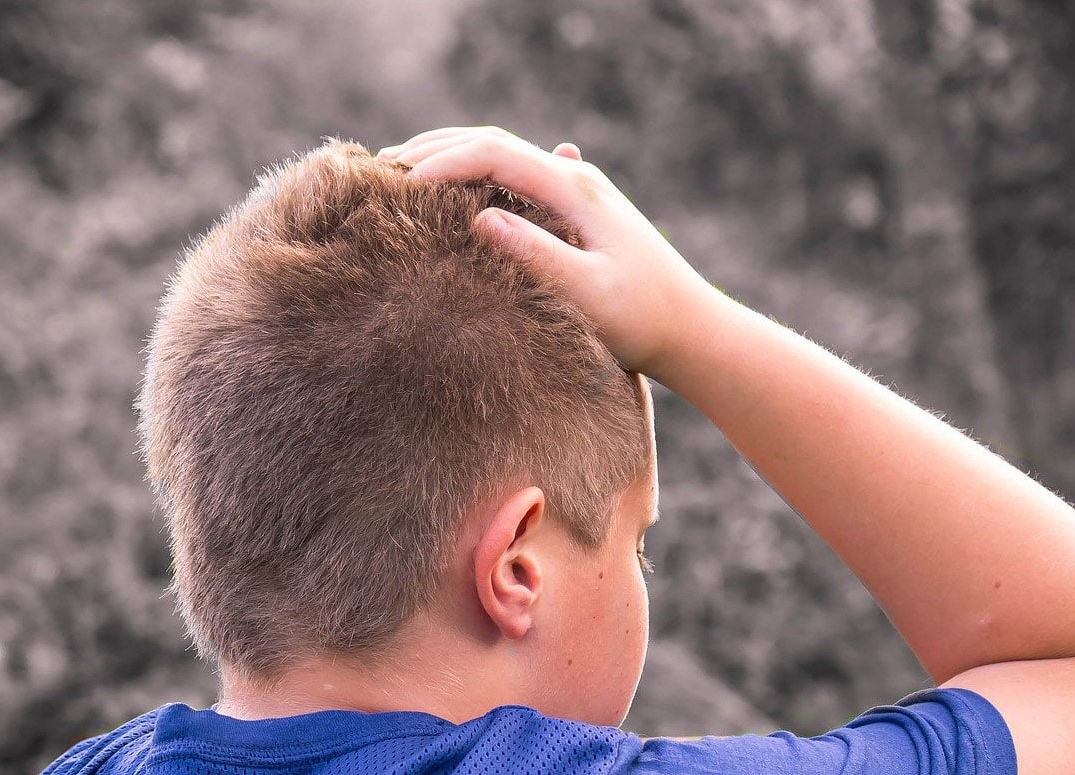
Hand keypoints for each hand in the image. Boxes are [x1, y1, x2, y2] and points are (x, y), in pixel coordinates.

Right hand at [378, 126, 724, 381]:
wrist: (694, 332)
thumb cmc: (645, 321)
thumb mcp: (589, 293)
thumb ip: (537, 255)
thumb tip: (481, 219)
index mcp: (575, 188)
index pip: (495, 153)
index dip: (443, 164)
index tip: (399, 189)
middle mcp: (576, 179)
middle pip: (493, 141)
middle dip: (435, 149)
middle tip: (380, 168)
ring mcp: (577, 192)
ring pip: (504, 155)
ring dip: (452, 157)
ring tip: (402, 173)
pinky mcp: (576, 213)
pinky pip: (516, 177)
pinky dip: (475, 174)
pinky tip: (458, 187)